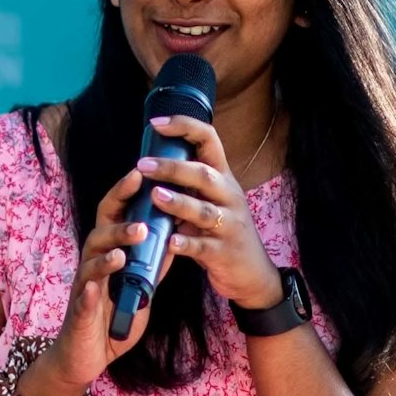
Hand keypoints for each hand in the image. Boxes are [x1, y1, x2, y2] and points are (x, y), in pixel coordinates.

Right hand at [38, 164, 165, 395]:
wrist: (85, 355)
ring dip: (111, 249)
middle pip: (100, 231)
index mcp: (106, 256)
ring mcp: (84, 287)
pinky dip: (93, 288)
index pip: (112, 217)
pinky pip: (85, 296)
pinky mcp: (80, 311)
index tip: (140, 173)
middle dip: (118, 216)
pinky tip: (102, 284)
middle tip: (140, 201)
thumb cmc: (110, 319)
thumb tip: (173, 237)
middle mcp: (91, 265)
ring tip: (131, 243)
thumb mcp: (139, 289)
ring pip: (92, 259)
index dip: (124, 194)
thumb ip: (152, 265)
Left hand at [140, 114, 283, 310]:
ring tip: (155, 196)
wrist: (252, 273)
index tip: (156, 123)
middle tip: (143, 165)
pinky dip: (185, 243)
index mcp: (222, 179)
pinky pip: (203, 246)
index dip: (185, 127)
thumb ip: (187, 183)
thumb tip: (150, 159)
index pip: (209, 141)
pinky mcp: (224, 252)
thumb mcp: (210, 200)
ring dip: (179, 203)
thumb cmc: (222, 230)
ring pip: (204, 211)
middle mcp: (229, 197)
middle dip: (173, 168)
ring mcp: (229, 225)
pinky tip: (169, 241)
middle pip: (204, 175)